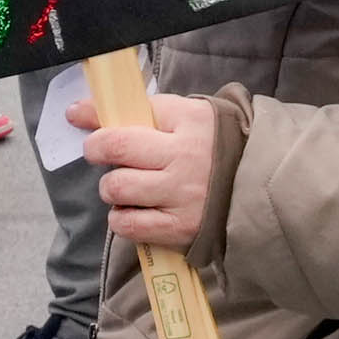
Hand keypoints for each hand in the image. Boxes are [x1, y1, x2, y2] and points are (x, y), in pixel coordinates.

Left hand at [74, 91, 216, 250]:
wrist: (261, 190)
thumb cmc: (217, 150)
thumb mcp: (192, 119)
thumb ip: (148, 114)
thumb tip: (81, 111)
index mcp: (191, 120)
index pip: (134, 112)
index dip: (95, 114)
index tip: (76, 115)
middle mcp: (186, 155)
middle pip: (116, 147)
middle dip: (97, 149)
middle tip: (100, 153)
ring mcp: (182, 193)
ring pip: (117, 187)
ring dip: (111, 188)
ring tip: (124, 186)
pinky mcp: (179, 227)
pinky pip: (128, 224)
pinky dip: (121, 218)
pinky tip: (133, 211)